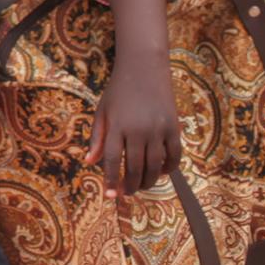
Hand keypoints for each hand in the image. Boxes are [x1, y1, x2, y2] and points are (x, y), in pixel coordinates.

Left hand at [87, 58, 181, 196]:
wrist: (144, 69)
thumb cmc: (119, 91)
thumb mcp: (103, 111)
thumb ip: (97, 137)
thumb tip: (89, 162)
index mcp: (117, 126)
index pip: (113, 161)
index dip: (112, 180)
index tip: (111, 195)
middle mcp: (137, 130)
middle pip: (136, 167)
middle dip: (131, 185)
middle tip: (127, 194)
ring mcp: (157, 129)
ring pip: (155, 166)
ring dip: (149, 181)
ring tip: (142, 186)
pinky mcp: (173, 127)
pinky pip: (174, 155)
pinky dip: (169, 168)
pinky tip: (161, 172)